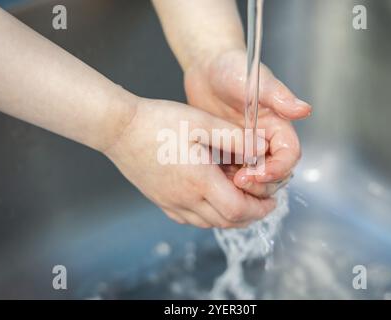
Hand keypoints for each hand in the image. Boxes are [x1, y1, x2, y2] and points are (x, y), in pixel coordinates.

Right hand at [104, 96, 275, 228]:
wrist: (118, 128)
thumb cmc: (158, 121)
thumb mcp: (201, 123)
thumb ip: (235, 137)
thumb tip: (262, 148)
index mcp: (199, 181)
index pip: (238, 210)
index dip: (259, 209)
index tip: (271, 202)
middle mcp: (185, 199)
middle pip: (226, 222)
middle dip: (250, 215)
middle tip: (262, 203)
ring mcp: (170, 202)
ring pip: (208, 223)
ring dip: (230, 217)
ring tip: (241, 201)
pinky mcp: (159, 200)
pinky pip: (190, 219)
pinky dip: (209, 215)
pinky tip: (212, 201)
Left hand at [184, 49, 311, 196]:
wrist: (206, 69)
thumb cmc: (233, 68)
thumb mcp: (256, 81)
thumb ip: (279, 97)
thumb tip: (304, 110)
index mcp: (278, 127)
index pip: (288, 156)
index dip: (277, 169)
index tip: (258, 174)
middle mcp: (265, 141)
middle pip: (275, 174)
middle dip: (261, 183)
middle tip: (238, 181)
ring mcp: (247, 149)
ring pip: (255, 179)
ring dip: (245, 187)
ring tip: (226, 184)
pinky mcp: (229, 153)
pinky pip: (233, 175)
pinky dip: (227, 182)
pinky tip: (213, 179)